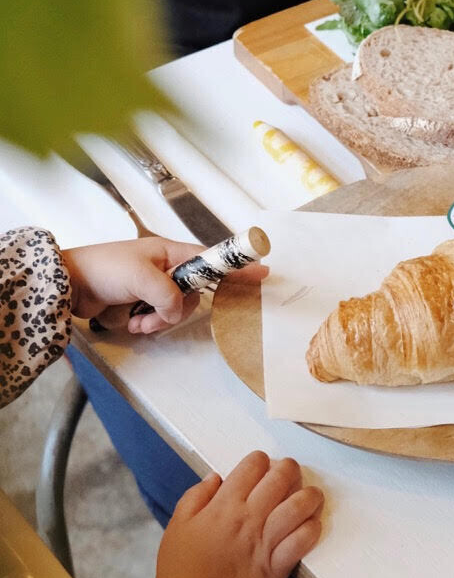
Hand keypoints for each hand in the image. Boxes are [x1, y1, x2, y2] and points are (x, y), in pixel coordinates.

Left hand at [62, 236, 266, 333]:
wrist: (67, 284)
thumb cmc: (103, 269)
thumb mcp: (140, 278)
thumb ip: (168, 296)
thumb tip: (177, 313)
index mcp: (170, 252)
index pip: (211, 259)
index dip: (236, 267)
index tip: (263, 271)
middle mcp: (166, 268)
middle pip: (194, 293)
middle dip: (177, 309)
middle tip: (156, 315)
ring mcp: (155, 286)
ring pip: (177, 310)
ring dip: (159, 321)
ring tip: (138, 323)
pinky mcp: (143, 303)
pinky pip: (160, 318)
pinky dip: (149, 325)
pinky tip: (132, 325)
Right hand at [149, 452, 324, 577]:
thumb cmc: (180, 567)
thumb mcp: (178, 524)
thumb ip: (196, 496)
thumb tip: (216, 477)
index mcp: (224, 505)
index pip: (253, 466)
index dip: (262, 460)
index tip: (264, 466)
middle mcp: (248, 519)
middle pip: (281, 479)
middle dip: (290, 469)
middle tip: (291, 473)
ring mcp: (265, 542)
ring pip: (298, 507)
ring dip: (310, 495)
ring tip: (311, 496)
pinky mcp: (277, 566)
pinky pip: (302, 541)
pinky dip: (311, 529)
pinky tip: (312, 524)